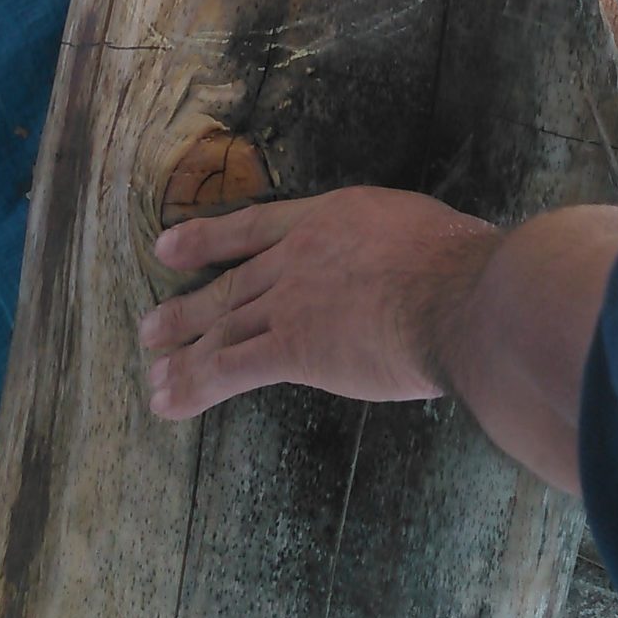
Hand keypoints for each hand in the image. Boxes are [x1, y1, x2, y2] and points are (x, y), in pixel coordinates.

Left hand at [141, 187, 497, 420]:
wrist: (458, 293)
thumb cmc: (466, 264)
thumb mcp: (433, 236)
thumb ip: (411, 255)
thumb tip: (425, 276)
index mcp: (335, 217)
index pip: (258, 226)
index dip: (210, 237)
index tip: (170, 245)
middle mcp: (301, 256)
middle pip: (232, 283)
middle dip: (188, 307)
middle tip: (150, 325)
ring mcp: (293, 301)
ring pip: (223, 326)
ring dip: (183, 350)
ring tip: (153, 368)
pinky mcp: (293, 347)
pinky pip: (231, 368)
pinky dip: (195, 384)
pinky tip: (169, 400)